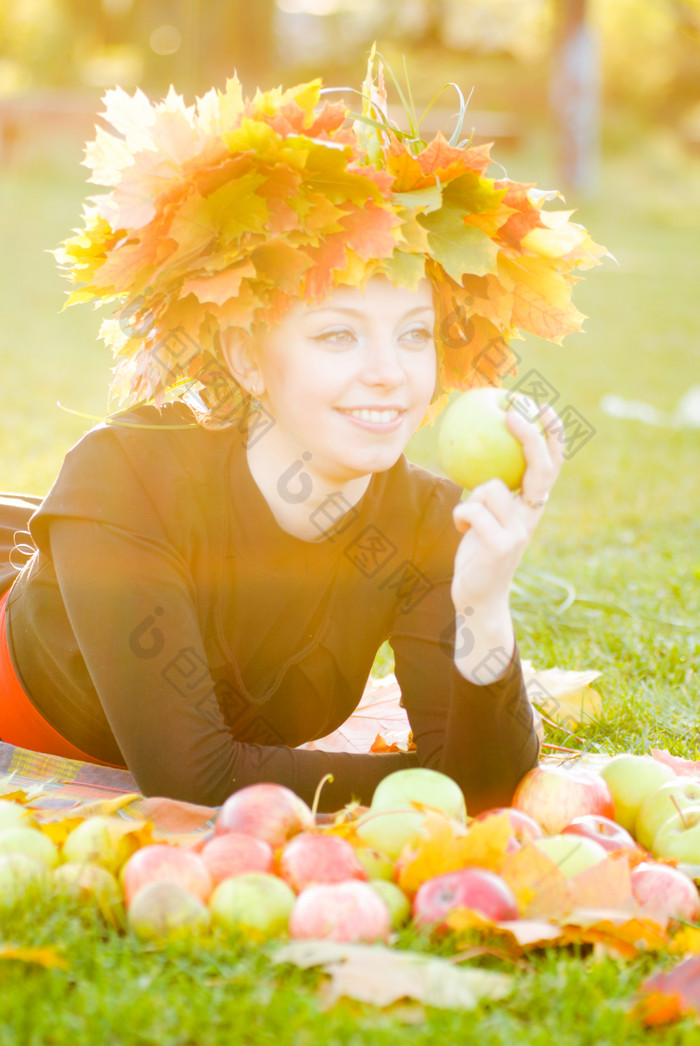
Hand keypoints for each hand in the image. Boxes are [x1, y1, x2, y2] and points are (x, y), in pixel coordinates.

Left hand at [449, 402, 563, 680]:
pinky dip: (460, 516)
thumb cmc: (478, 551)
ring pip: (491, 488)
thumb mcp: (487, 515)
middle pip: (539, 467)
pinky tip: (462, 531)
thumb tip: (473, 449)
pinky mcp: (502, 545)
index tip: (542, 405)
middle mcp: (533, 515)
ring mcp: (520, 531)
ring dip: (471, 499)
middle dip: (531, 435)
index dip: (552, 434)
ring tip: (469, 521)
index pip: (551, 463)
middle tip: (512, 410)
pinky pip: (472, 510)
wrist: (478, 597)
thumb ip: (490, 489)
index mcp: (534, 505)